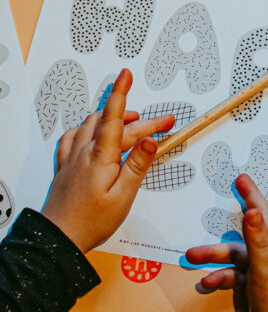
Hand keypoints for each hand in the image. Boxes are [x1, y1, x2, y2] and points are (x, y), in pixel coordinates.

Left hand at [42, 69, 174, 253]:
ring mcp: (72, 158)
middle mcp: (84, 152)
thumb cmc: (91, 221)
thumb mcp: (123, 196)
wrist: (59, 237)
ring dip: (113, 120)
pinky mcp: (65, 167)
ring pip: (91, 126)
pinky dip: (87, 129)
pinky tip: (90, 133)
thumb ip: (137, 165)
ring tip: (133, 123)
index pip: (114, 116)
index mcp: (100, 157)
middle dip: (141, 119)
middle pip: (113, 124)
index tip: (126, 74)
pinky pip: (73, 137)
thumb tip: (150, 140)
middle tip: (164, 122)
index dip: (121, 92)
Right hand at [185, 156, 267, 311]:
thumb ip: (256, 239)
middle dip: (250, 199)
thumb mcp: (266, 270)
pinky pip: (229, 273)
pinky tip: (204, 283)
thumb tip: (252, 210)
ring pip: (235, 251)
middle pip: (261, 218)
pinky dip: (216, 276)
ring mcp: (262, 267)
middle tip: (240, 179)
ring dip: (213, 252)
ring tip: (192, 253)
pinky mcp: (249, 284)